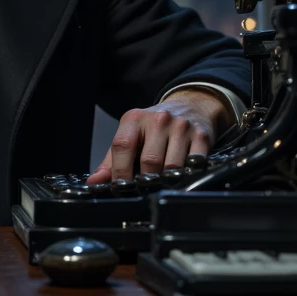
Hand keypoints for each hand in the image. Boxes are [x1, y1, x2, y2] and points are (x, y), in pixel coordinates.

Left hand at [86, 89, 230, 184]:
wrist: (190, 105)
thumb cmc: (154, 127)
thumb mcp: (131, 135)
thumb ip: (112, 160)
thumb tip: (94, 182)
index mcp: (134, 118)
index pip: (123, 146)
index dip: (120, 171)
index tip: (120, 187)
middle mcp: (159, 119)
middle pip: (149, 161)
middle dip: (145, 180)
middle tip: (143, 190)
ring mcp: (182, 127)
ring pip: (172, 167)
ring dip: (166, 181)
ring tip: (162, 184)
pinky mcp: (201, 136)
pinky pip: (193, 165)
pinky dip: (187, 175)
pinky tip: (182, 176)